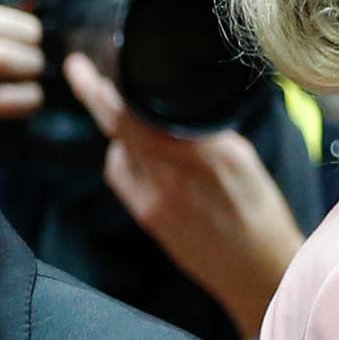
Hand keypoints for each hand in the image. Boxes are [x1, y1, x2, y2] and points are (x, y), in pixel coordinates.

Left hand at [63, 52, 302, 339]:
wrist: (256, 268)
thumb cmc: (258, 211)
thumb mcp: (240, 157)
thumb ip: (201, 133)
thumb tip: (168, 111)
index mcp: (206, 153)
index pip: (140, 116)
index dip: (103, 93)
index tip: (81, 71)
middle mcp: (173, 176)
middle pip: (119, 130)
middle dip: (97, 100)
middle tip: (79, 73)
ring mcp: (154, 200)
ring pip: (118, 153)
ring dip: (121, 134)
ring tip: (140, 127)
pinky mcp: (146, 218)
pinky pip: (122, 178)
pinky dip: (125, 162)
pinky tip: (142, 160)